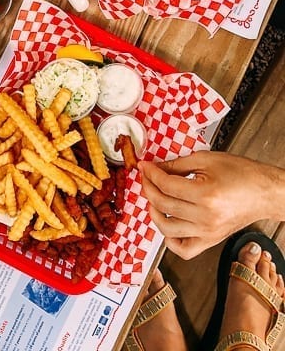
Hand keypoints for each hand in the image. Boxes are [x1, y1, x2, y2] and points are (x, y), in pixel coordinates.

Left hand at [139, 151, 284, 258]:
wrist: (264, 192)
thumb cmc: (241, 174)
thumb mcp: (206, 160)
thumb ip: (177, 165)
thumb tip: (155, 168)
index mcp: (205, 195)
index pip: (166, 185)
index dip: (151, 174)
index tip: (145, 166)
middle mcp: (206, 217)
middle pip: (163, 204)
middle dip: (149, 188)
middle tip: (147, 177)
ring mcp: (208, 233)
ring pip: (167, 229)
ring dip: (154, 212)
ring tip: (153, 198)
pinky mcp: (211, 241)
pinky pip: (184, 249)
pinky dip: (169, 240)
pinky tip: (166, 224)